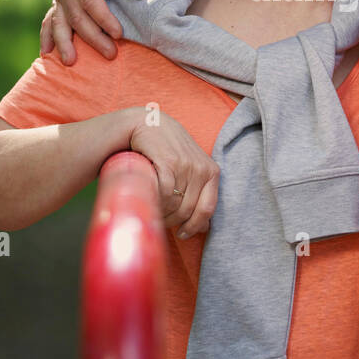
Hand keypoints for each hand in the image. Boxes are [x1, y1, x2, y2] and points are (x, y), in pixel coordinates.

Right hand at [39, 0, 147, 63]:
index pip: (90, 1)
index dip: (104, 19)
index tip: (120, 34)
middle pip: (77, 17)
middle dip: (93, 37)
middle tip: (111, 54)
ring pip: (59, 23)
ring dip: (65, 43)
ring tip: (71, 62)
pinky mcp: (59, 4)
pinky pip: (50, 21)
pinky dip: (47, 37)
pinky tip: (46, 52)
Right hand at [127, 108, 218, 238]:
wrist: (147, 124)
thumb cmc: (167, 150)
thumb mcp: (189, 167)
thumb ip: (198, 192)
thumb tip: (203, 227)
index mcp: (212, 172)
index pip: (207, 209)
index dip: (194, 226)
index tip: (182, 233)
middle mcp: (202, 168)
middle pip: (188, 210)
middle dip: (173, 222)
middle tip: (161, 222)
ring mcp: (186, 165)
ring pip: (175, 204)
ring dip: (162, 214)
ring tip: (153, 211)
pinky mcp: (169, 162)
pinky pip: (164, 194)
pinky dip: (155, 202)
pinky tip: (149, 201)